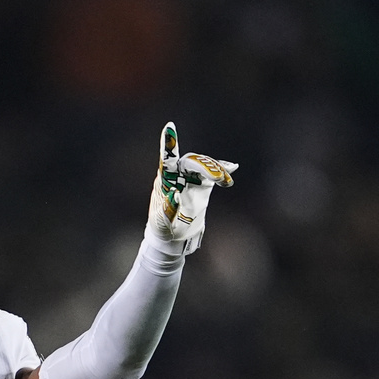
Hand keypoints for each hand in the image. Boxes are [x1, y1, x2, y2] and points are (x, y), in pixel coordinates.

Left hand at [146, 122, 237, 253]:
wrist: (173, 236)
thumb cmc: (162, 229)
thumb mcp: (162, 223)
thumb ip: (168, 209)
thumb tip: (176, 193)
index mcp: (164, 181)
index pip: (166, 159)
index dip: (169, 143)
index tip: (169, 127)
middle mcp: (177, 176)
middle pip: (191, 161)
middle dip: (205, 165)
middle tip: (218, 177)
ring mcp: (190, 179)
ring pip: (204, 165)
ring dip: (216, 169)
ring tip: (225, 180)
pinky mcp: (202, 185)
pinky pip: (213, 174)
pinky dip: (222, 171)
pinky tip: (231, 168)